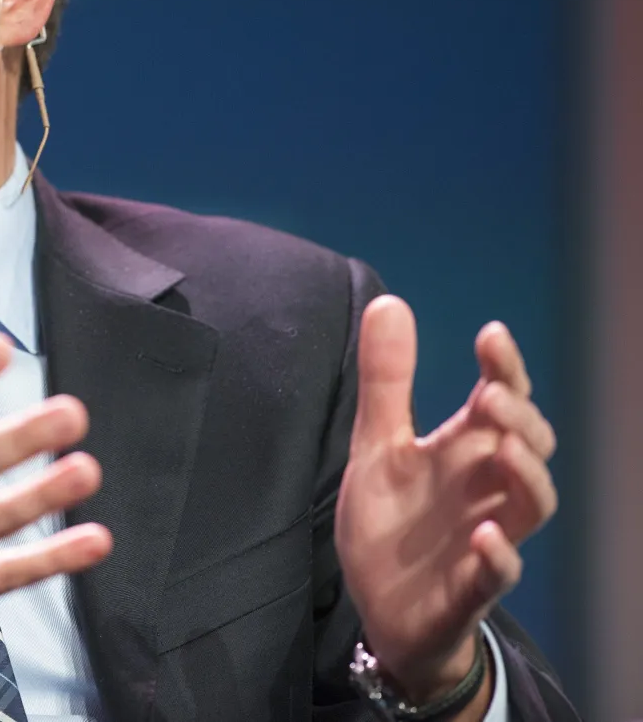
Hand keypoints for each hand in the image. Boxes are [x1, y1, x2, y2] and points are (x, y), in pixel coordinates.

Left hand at [336, 296, 557, 705]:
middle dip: (520, 420)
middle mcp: (485, 491)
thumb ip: (386, 382)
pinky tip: (485, 535)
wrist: (382, 608)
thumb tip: (389, 301)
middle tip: (490, 395)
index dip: (505, 369)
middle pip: (530, 448)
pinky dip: (499, 555)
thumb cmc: (393, 525)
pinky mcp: (469, 587)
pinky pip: (498, 574)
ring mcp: (483, 539)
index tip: (491, 335)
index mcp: (464, 453)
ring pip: (532, 506)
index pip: (501, 403)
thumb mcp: (377, 445)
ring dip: (526, 477)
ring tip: (501, 448)